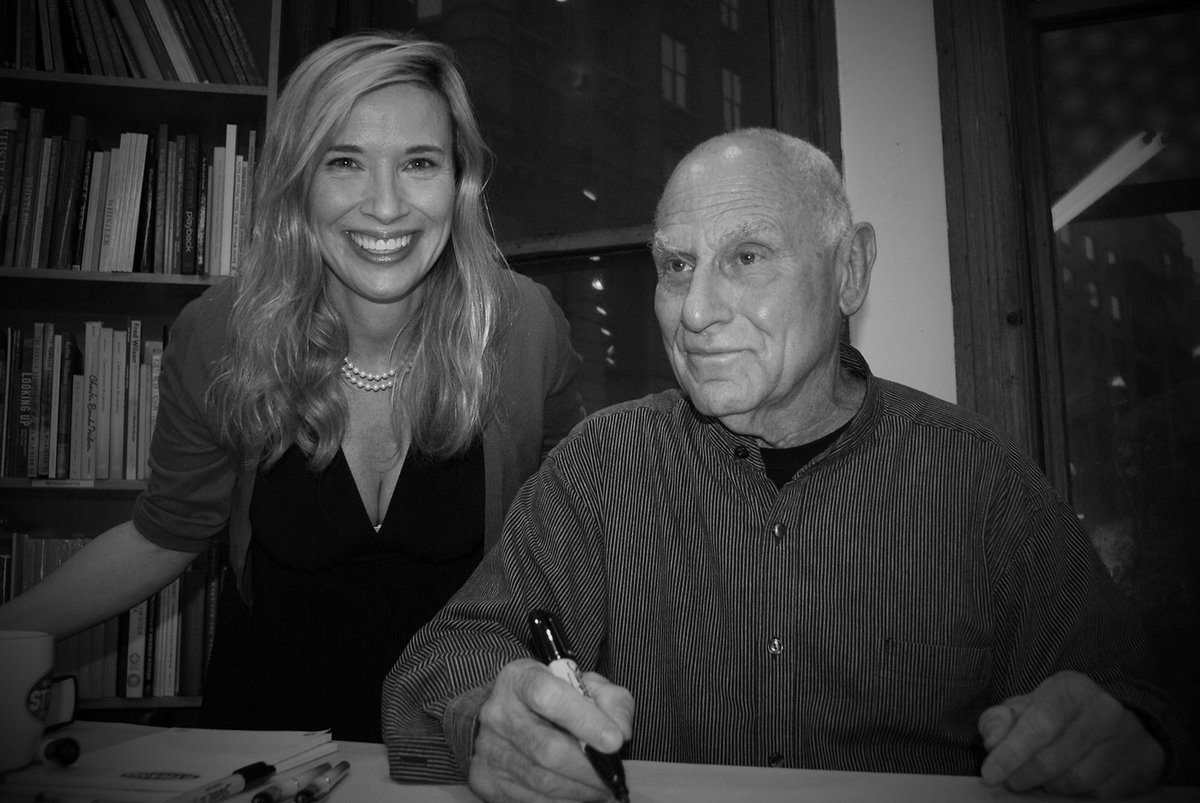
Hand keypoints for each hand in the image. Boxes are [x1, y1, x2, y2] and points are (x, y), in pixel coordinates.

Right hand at [468, 658, 633, 801]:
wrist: (508, 717)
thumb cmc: (555, 699)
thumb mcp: (586, 684)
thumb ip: (610, 700)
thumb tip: (620, 732)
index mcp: (521, 678)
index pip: (550, 697)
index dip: (585, 720)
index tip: (615, 741)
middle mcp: (499, 712)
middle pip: (547, 748)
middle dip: (589, 768)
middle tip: (613, 777)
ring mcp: (489, 748)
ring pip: (542, 780)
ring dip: (580, 790)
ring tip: (602, 788)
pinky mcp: (487, 779)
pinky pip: (532, 800)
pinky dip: (564, 801)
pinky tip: (579, 794)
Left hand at [978, 670, 1163, 796]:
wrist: (1113, 721)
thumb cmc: (1058, 714)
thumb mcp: (1025, 707)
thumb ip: (1000, 720)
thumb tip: (992, 740)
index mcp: (1072, 688)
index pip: (1038, 725)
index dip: (1011, 753)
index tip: (990, 774)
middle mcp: (1104, 709)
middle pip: (1054, 758)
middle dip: (1024, 775)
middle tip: (1012, 780)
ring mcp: (1128, 737)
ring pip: (1077, 780)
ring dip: (1049, 786)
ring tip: (1040, 779)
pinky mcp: (1143, 764)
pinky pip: (1100, 793)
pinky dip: (1075, 794)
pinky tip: (1065, 783)